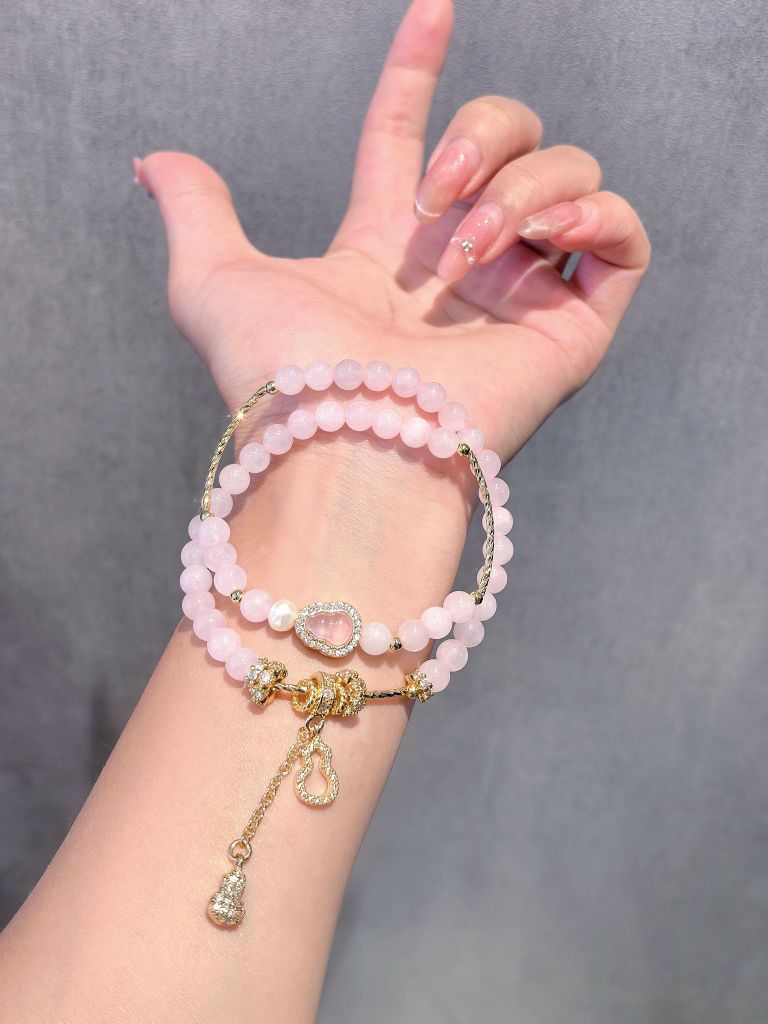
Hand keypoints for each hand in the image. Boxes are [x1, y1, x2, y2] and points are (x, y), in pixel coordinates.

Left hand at [134, 0, 648, 463]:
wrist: (345, 443)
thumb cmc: (280, 376)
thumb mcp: (215, 280)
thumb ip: (196, 208)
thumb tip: (154, 161)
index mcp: (389, 246)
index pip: (411, 136)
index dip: (419, 70)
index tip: (431, 6)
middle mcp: (462, 265)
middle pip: (509, 137)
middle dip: (481, 134)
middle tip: (437, 196)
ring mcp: (521, 295)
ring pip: (570, 175)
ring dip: (522, 185)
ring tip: (472, 248)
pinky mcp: (574, 329)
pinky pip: (626, 239)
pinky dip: (601, 213)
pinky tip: (549, 233)